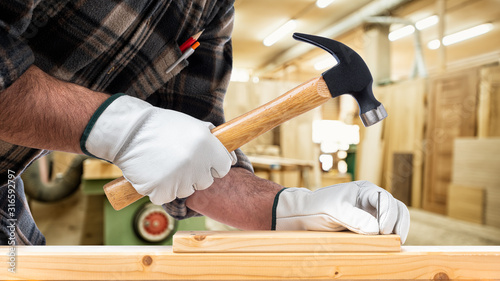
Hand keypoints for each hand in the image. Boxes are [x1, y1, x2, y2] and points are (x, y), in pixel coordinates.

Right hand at [81, 94, 235, 204]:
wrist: (129, 131)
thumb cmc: (162, 127)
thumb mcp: (193, 126)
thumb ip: (212, 142)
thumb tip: (231, 160)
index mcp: (208, 145)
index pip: (223, 168)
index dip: (212, 165)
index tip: (201, 160)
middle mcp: (197, 164)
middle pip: (205, 182)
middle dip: (194, 175)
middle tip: (178, 160)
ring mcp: (180, 179)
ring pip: (186, 191)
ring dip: (176, 182)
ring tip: (163, 164)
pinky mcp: (162, 191)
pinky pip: (167, 197)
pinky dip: (160, 189)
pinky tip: (153, 173)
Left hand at [273, 181, 409, 242]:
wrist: (304, 216)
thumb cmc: (317, 207)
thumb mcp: (334, 211)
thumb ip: (354, 218)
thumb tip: (376, 228)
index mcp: (365, 190)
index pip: (386, 199)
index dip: (388, 214)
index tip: (382, 230)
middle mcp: (371, 200)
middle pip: (396, 208)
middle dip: (398, 222)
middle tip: (395, 239)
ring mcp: (371, 213)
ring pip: (395, 219)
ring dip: (397, 230)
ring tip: (394, 243)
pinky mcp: (368, 226)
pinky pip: (385, 230)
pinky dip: (389, 237)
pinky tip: (386, 245)